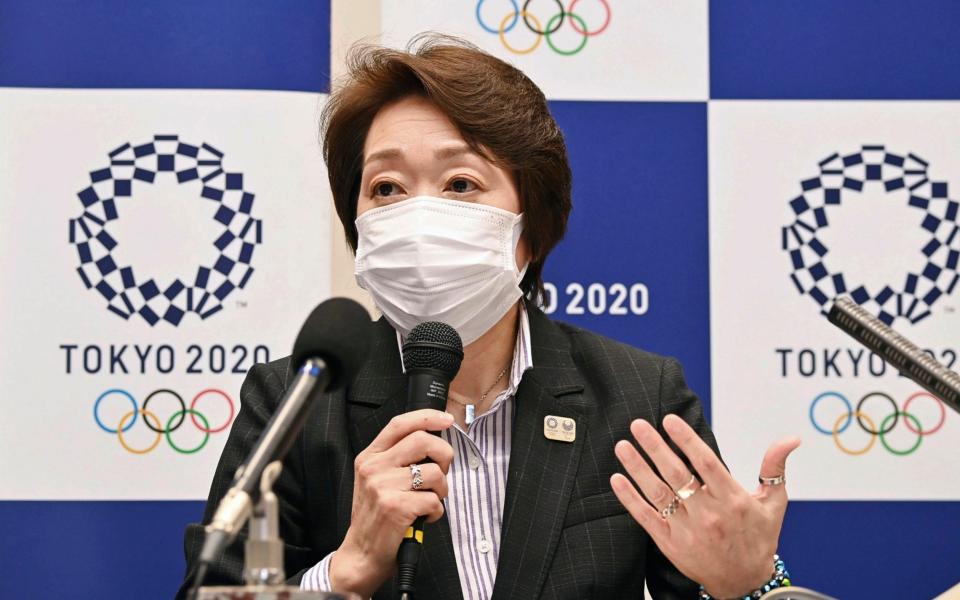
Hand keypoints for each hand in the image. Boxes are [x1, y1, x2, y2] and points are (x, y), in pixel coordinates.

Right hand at [330, 409, 454, 597]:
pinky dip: (436, 511)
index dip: (428, 417)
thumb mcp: (376, 480)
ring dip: (442, 490)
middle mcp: (374, 468)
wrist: (362, 554)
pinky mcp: (396, 507)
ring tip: (429, 501)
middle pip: (423, 441)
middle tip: (441, 473)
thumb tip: (434, 441)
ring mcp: (383, 487)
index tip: (446, 420)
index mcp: (370, 457)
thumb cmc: (375, 517)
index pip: (400, 424)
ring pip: (435, 473)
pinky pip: (434, 501)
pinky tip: (423, 517)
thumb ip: (397, 458)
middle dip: (444, 455)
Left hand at [610, 415, 800, 598]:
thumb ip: (774, 467)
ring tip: (623, 446)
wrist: (745, 583)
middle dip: (655, 447)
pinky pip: (646, 517)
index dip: (687, 440)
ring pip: (658, 493)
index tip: (669, 421)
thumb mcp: (773, 503)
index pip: (706, 463)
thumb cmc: (758, 538)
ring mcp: (687, 530)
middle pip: (677, 474)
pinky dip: (630, 499)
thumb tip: (790, 439)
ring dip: (638, 468)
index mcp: (733, 500)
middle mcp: (709, 514)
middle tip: (638, 425)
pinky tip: (617, 479)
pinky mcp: (671, 544)